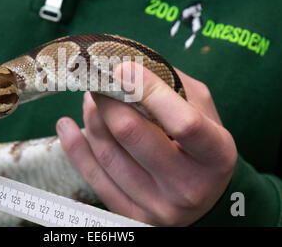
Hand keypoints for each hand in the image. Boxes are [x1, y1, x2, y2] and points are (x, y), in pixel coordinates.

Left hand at [56, 62, 236, 225]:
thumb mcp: (203, 110)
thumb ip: (172, 86)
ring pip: (108, 154)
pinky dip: (75, 148)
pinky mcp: (132, 216)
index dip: (149, 90)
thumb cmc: (201, 145)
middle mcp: (188, 187)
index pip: (182, 122)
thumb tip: (127, 65)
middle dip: (108, 99)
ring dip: (92, 118)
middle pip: (133, 135)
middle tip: (97, 79)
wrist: (203, 196)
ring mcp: (158, 206)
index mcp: (216, 156)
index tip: (123, 67)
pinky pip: (94, 178)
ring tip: (90, 99)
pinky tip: (66, 125)